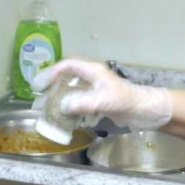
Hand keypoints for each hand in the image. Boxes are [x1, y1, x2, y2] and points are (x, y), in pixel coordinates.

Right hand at [31, 59, 172, 130]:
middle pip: (68, 76)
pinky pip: (81, 102)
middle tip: (40, 96)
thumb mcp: (103, 101)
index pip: (68, 65)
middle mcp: (93, 77)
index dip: (52, 72)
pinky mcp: (100, 101)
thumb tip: (62, 107)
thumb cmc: (126, 101)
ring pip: (74, 90)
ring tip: (49, 108)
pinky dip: (72, 108)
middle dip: (53, 85)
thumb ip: (82, 103)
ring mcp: (97, 89)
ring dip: (62, 98)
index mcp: (93, 71)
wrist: (145, 111)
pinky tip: (67, 118)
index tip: (39, 84)